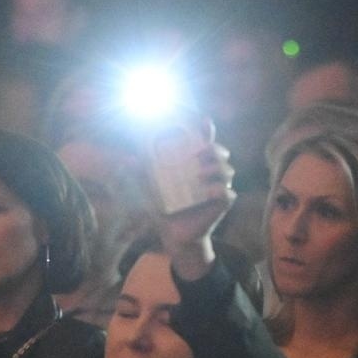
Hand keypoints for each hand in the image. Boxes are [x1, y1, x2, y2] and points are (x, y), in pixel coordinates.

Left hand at [155, 132, 235, 281]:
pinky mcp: (222, 205)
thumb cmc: (165, 209)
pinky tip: (208, 191)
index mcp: (195, 165)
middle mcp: (210, 173)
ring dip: (215, 167)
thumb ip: (142, 175)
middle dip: (213, 148)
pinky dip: (219, 190)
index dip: (208, 131)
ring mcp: (218, 188)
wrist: (175, 235)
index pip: (205, 143)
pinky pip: (228, 194)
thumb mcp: (150, 191)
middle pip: (221, 153)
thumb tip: (130, 160)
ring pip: (227, 170)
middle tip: (197, 152)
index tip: (204, 121)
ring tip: (199, 173)